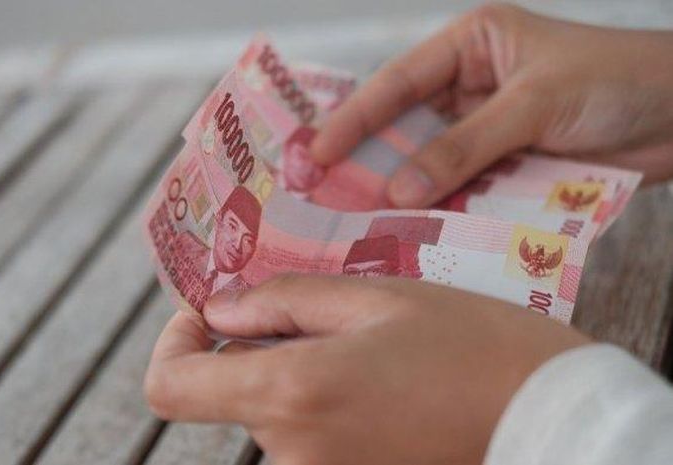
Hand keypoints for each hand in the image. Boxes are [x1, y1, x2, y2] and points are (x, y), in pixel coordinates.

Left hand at [144, 275, 588, 464]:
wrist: (551, 422)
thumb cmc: (472, 345)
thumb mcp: (378, 296)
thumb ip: (283, 301)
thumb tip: (220, 310)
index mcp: (294, 393)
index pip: (171, 388)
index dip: (173, 344)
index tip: (207, 315)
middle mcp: (294, 455)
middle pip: (231, 396)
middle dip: (257, 349)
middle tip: (320, 312)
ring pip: (273, 416)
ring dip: (295, 376)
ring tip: (366, 345)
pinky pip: (305, 442)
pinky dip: (319, 406)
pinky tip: (377, 382)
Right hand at [310, 3, 672, 207]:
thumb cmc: (617, 82)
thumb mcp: (533, 105)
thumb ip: (464, 147)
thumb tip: (399, 190)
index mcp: (471, 45)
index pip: (398, 84)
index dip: (354, 120)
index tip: (316, 155)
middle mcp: (471, 85)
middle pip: (406, 127)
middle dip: (369, 161)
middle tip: (323, 195)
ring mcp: (488, 128)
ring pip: (432, 164)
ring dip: (406, 192)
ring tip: (360, 222)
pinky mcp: (507, 165)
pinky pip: (465, 188)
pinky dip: (445, 209)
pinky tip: (418, 230)